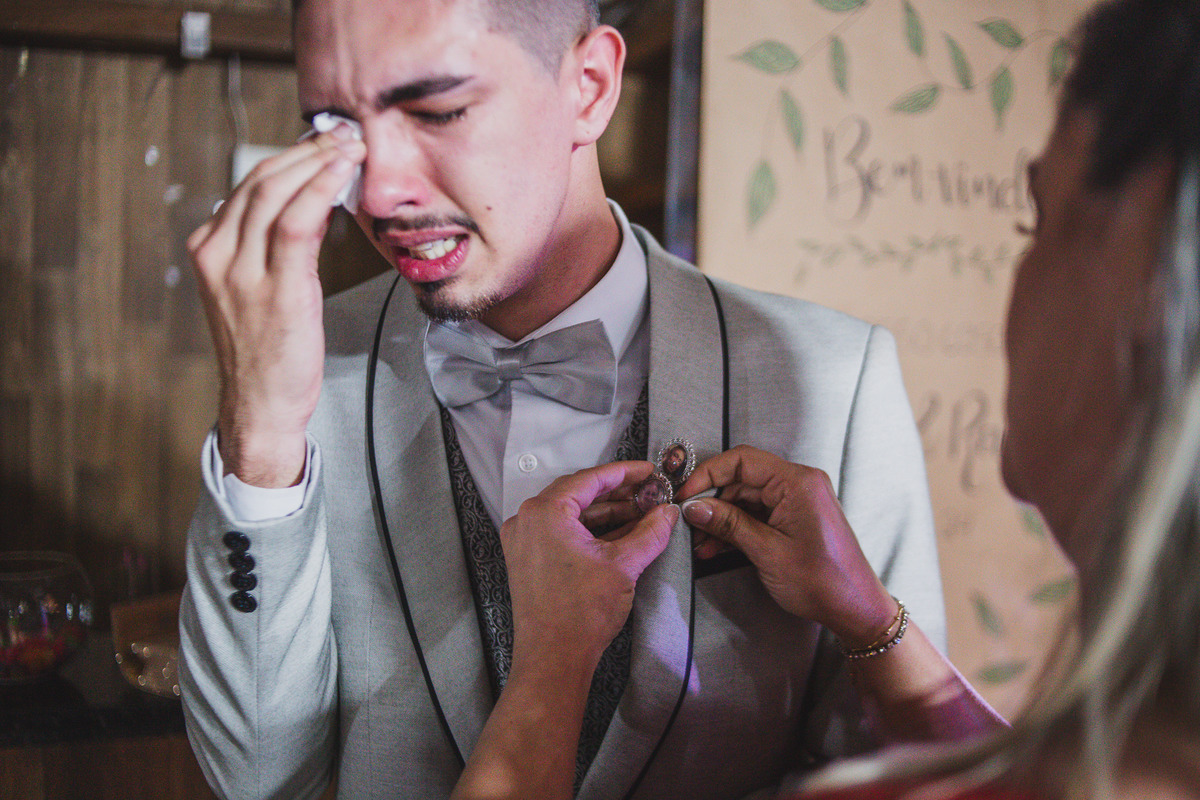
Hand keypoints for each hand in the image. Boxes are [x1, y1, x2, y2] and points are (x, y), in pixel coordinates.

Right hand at [187, 125, 365, 486]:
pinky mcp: (276, 288)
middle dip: (306, 150)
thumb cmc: (266, 352)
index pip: (249, 186)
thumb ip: (270, 247)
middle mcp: (217, 255)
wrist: (260, 406)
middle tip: (344, 134)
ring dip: (318, 162)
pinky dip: (320, 189)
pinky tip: (343, 174)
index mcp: (209, 250)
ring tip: (351, 146)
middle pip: (261, 181)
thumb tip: (308, 202)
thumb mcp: (257, 289)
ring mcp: (242, 271)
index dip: (290, 157)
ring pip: (277, 193)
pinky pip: (297, 223)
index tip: (323, 142)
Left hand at [499, 461, 677, 669]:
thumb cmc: (579, 613)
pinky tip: (621, 534)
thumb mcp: (624, 565)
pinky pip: (562, 533)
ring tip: (642, 513)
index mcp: (545, 512)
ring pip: (572, 515)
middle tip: (650, 493)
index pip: (590, 479)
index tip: (649, 471)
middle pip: (579, 494)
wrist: (554, 658)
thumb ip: (650, 532)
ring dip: (607, 513)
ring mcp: (525, 541)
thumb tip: (668, 513)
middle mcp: (527, 521)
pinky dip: (590, 532)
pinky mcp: (529, 560)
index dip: (625, 473)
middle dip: (618, 494)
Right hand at [677, 445, 895, 647]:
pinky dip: (735, 528)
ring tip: (700, 542)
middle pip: (741, 479)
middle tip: (688, 523)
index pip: (742, 460)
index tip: (687, 495)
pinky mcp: (793, 518)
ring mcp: (796, 501)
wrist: (854, 609)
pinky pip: (756, 514)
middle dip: (711, 501)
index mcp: (797, 482)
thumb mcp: (767, 551)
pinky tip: (716, 546)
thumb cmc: (823, 581)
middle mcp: (798, 484)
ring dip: (720, 519)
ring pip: (745, 499)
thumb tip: (695, 507)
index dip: (708, 474)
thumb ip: (729, 524)